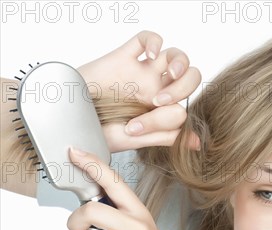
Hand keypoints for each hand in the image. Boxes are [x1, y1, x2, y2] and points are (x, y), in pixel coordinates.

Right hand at [77, 30, 201, 152]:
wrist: (68, 121)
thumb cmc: (98, 132)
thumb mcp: (136, 141)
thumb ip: (168, 137)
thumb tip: (197, 142)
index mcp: (161, 112)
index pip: (183, 107)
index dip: (168, 118)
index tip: (139, 127)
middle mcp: (156, 90)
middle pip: (190, 76)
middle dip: (184, 87)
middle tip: (158, 102)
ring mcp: (141, 73)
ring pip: (175, 55)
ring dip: (178, 65)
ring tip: (163, 81)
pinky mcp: (124, 57)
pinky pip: (147, 38)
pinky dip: (155, 42)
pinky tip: (150, 56)